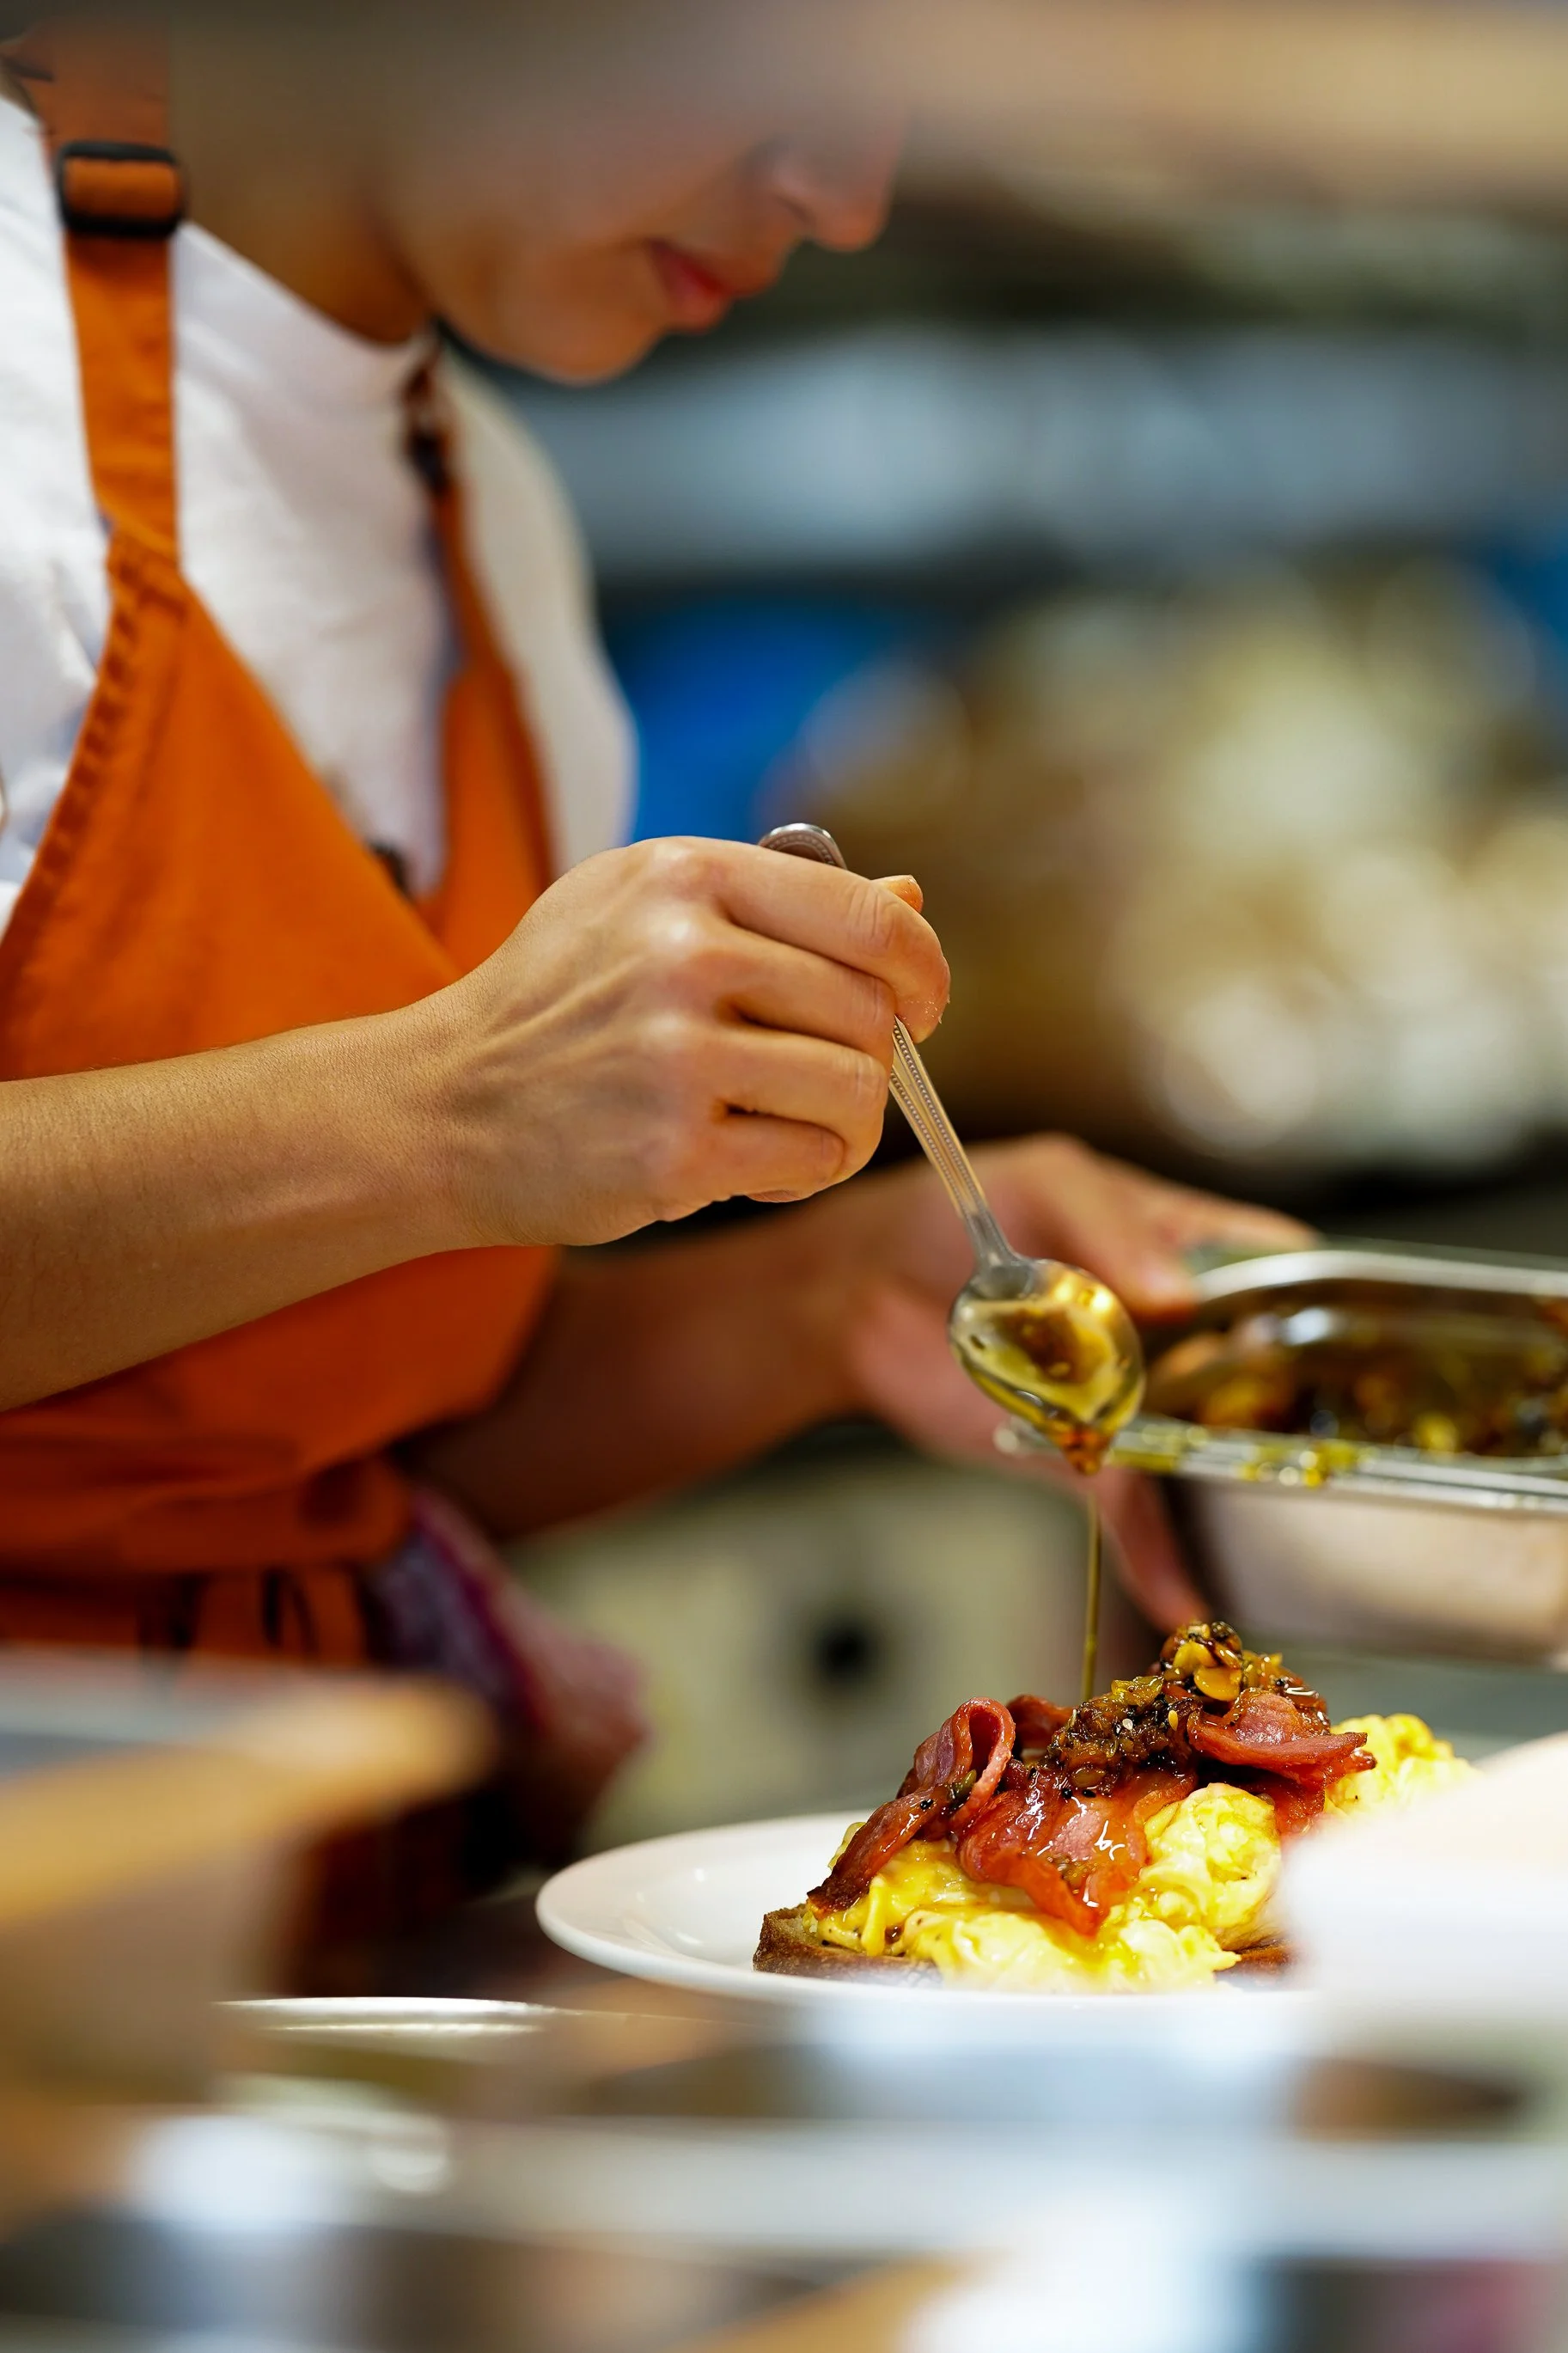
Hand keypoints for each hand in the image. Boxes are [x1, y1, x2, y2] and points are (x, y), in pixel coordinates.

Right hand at [423, 840, 947, 1247]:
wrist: (440, 1105)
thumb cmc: (555, 1003)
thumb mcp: (644, 911)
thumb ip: (778, 898)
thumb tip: (910, 895)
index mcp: (684, 876)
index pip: (868, 915)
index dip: (923, 968)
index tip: (922, 1006)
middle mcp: (681, 954)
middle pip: (871, 1013)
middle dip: (875, 1060)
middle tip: (829, 1083)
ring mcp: (674, 1055)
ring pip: (856, 1092)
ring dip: (847, 1127)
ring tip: (793, 1130)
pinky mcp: (671, 1149)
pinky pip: (810, 1161)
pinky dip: (803, 1174)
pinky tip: (753, 1166)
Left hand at [809, 1136, 1310, 1628]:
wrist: (862, 1292)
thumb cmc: (960, 1212)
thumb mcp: (1045, 1186)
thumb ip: (1110, 1228)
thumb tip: (1175, 1296)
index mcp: (1185, 1248)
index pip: (1282, 1276)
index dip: (1326, 1310)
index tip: (1366, 1351)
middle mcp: (1178, 1332)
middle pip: (1265, 1380)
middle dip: (1297, 1419)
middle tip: (1332, 1459)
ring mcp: (1136, 1400)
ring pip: (1208, 1456)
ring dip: (1241, 1499)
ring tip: (1289, 1541)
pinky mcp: (1085, 1455)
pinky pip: (1132, 1511)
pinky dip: (1157, 1556)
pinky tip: (1182, 1595)